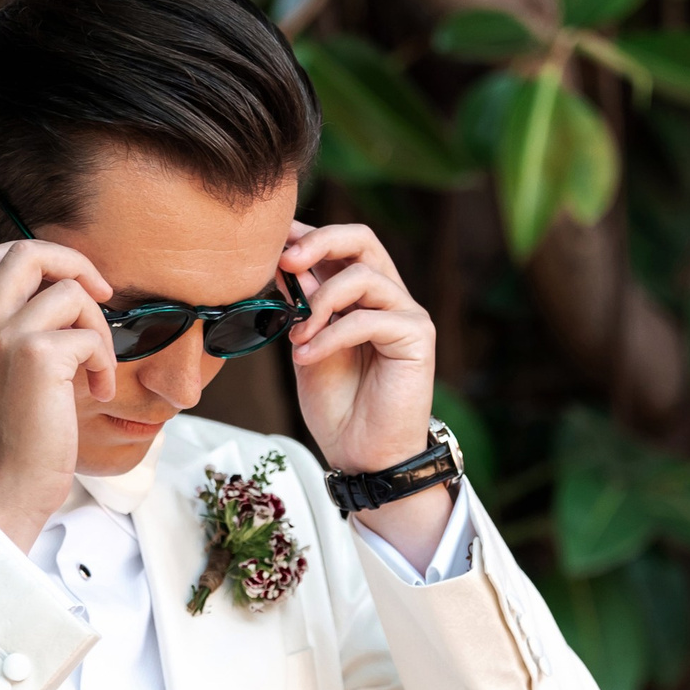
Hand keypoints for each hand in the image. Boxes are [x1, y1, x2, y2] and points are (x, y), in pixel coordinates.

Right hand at [0, 239, 116, 552]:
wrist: (6, 490)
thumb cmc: (11, 441)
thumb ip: (10, 331)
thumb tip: (63, 294)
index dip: (41, 258)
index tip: (70, 288)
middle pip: (28, 252)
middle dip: (75, 266)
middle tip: (100, 297)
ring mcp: (3, 338)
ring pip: (69, 292)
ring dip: (98, 328)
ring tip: (96, 369)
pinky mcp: (37, 358)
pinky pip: (89, 335)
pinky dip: (104, 362)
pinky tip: (97, 393)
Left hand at [283, 220, 435, 470]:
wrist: (363, 455)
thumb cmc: (338, 406)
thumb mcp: (306, 347)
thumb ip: (301, 309)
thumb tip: (283, 265)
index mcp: (359, 295)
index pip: (341, 246)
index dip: (307, 234)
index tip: (271, 240)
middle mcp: (387, 296)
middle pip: (362, 238)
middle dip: (319, 242)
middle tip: (284, 261)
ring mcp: (406, 313)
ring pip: (363, 275)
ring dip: (319, 303)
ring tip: (296, 336)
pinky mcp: (418, 335)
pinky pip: (368, 318)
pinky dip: (331, 335)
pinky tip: (306, 356)